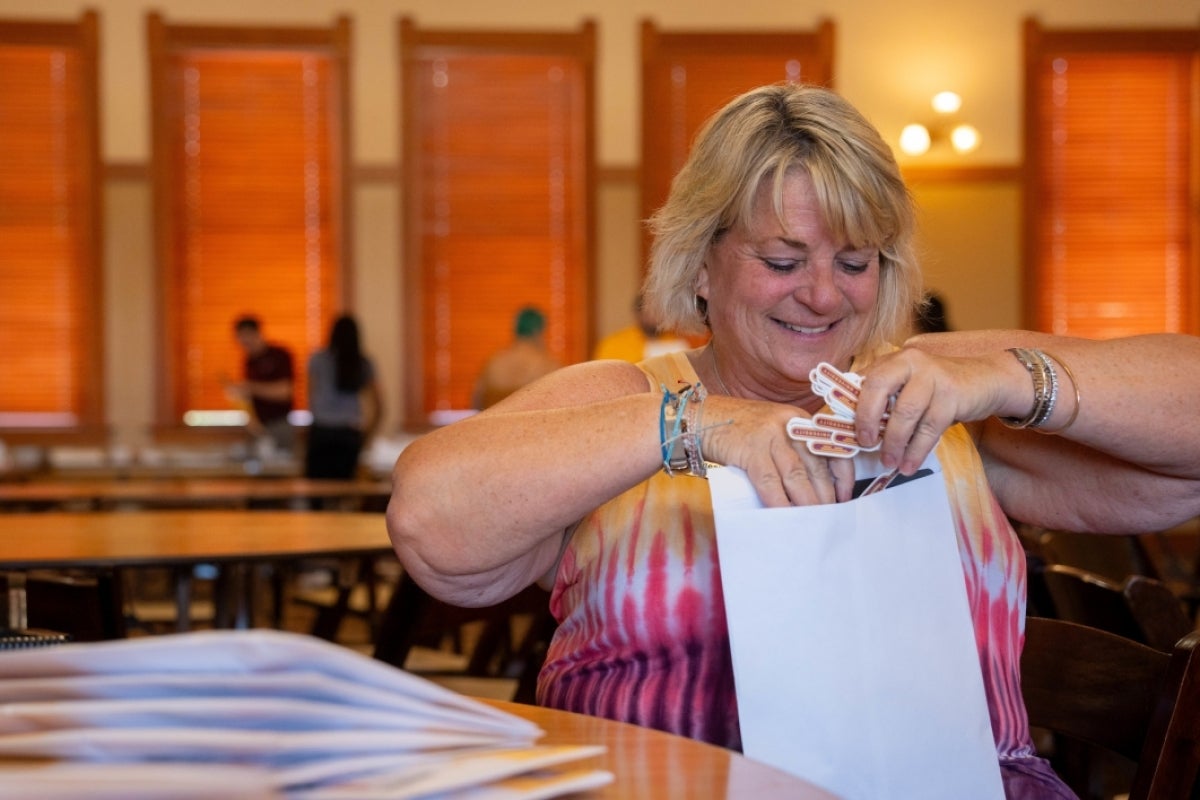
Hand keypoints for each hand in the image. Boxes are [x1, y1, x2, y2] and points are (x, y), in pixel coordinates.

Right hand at [701, 394, 856, 507]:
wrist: (703, 417)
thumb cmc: (739, 429)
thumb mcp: (773, 430)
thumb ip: (793, 450)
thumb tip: (813, 488)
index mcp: (800, 420)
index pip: (832, 449)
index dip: (843, 476)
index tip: (844, 498)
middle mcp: (790, 426)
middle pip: (816, 466)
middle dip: (825, 497)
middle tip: (829, 518)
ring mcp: (770, 436)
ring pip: (797, 476)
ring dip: (807, 503)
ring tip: (813, 522)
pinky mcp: (750, 449)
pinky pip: (770, 481)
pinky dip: (779, 501)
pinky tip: (784, 516)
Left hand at [853, 347, 1013, 473]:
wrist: (985, 381)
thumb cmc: (936, 389)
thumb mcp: (908, 386)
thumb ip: (884, 398)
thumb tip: (852, 426)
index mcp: (894, 360)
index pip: (866, 380)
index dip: (854, 406)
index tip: (850, 432)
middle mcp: (911, 362)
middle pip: (880, 388)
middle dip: (868, 419)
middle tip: (866, 445)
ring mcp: (933, 376)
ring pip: (906, 413)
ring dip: (895, 443)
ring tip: (890, 463)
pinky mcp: (952, 395)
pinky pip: (930, 428)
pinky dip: (917, 450)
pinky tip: (910, 465)